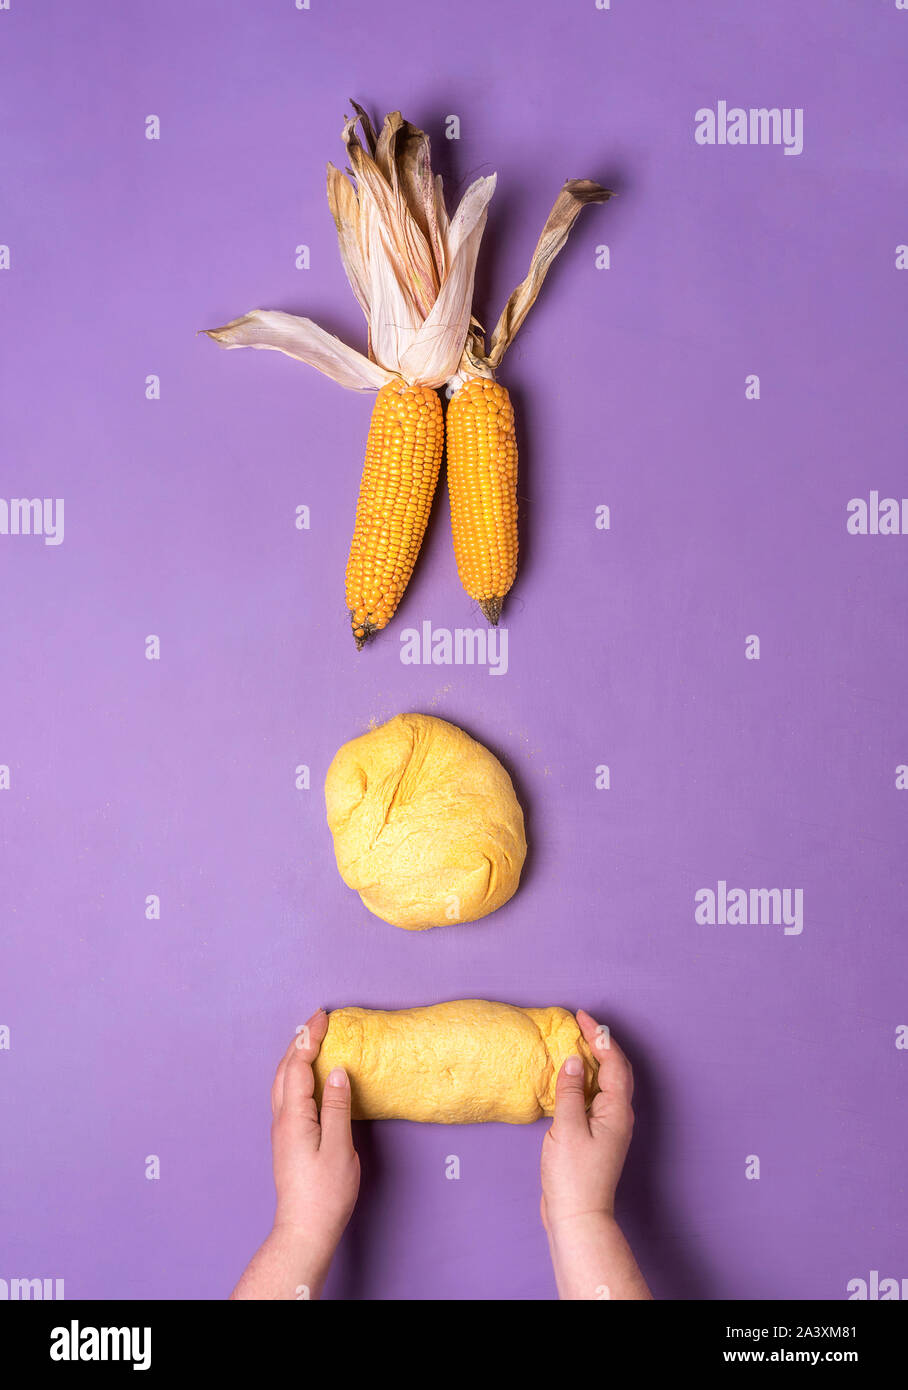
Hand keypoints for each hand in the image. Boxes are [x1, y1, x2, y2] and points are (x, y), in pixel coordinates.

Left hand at [270, 1008, 360, 1244]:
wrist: (304, 1229)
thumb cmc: (325, 1193)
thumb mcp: (339, 1148)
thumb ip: (338, 1107)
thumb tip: (338, 1072)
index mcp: (294, 1117)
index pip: (299, 1066)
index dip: (309, 1038)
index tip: (322, 1017)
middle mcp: (282, 1119)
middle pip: (285, 1069)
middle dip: (299, 1041)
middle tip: (317, 1021)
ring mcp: (282, 1130)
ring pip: (283, 1082)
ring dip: (295, 1056)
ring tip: (310, 1041)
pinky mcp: (287, 1139)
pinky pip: (287, 1094)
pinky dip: (296, 1074)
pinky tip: (308, 1077)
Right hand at [540, 1009, 633, 1230]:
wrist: (578, 1217)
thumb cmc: (573, 1177)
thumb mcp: (566, 1128)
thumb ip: (569, 1091)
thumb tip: (572, 1060)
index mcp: (617, 1110)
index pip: (614, 1062)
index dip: (600, 1036)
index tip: (582, 1017)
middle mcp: (618, 1115)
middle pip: (615, 1069)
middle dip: (600, 1043)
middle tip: (580, 1024)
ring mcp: (609, 1125)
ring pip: (606, 1082)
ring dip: (593, 1059)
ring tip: (574, 1042)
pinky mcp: (596, 1134)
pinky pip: (595, 1096)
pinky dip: (584, 1078)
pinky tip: (569, 1077)